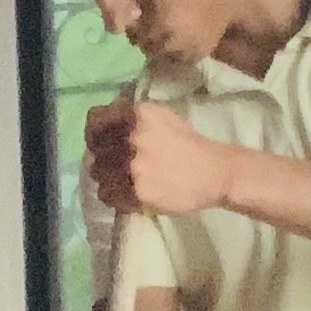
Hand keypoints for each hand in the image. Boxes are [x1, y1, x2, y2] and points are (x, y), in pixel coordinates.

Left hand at [86, 99, 232, 217]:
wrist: (215, 172)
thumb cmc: (189, 143)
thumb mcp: (162, 116)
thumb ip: (133, 117)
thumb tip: (106, 123)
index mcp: (138, 115)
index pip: (95, 121)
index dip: (95, 133)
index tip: (101, 142)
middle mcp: (133, 137)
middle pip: (95, 150)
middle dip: (103, 158)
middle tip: (116, 165)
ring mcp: (133, 166)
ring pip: (98, 174)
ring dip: (107, 178)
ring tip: (122, 181)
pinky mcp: (137, 191)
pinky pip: (107, 194)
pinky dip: (113, 195)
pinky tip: (127, 194)